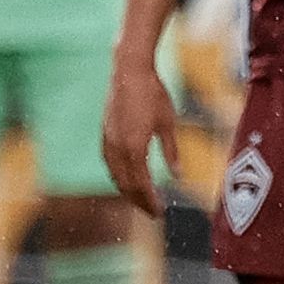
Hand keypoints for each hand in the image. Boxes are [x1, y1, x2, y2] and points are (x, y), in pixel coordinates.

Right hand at [100, 60, 180, 217]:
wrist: (129, 70)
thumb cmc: (153, 94)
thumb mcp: (168, 123)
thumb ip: (172, 151)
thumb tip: (178, 176)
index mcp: (134, 148)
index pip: (141, 184)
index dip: (150, 201)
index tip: (159, 212)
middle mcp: (118, 148)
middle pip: (126, 184)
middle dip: (139, 201)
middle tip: (152, 213)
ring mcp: (109, 140)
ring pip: (115, 175)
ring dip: (127, 190)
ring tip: (140, 200)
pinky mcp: (105, 133)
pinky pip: (109, 163)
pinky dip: (118, 176)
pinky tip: (126, 178)